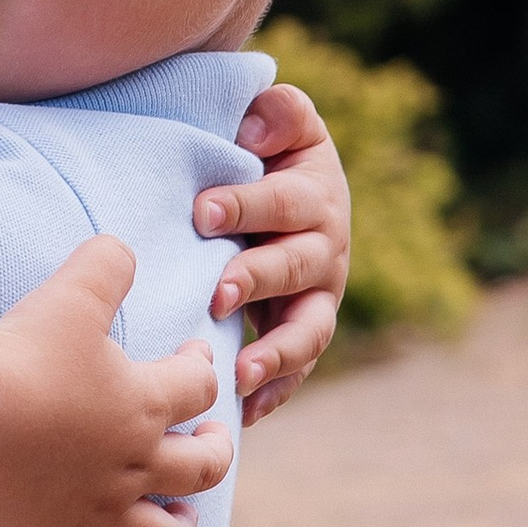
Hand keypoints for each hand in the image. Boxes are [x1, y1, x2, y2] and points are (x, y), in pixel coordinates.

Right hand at [0, 237, 233, 526]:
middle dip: (214, 455)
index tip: (193, 352)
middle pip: (201, 469)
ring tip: (180, 518)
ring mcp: (101, 509)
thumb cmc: (23, 351)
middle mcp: (135, 463)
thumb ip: (106, 263)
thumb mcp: (71, 291)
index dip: (202, 365)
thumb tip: (122, 247)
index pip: (198, 386)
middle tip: (208, 442)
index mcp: (145, 402)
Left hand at [194, 79, 350, 426]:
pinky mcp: (304, 330)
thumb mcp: (282, 120)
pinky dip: (276, 391)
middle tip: (215, 294)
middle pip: (294, 268)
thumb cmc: (272, 149)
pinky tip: (245, 412)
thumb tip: (256, 135)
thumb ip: (277, 114)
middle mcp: (325, 249)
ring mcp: (318, 296)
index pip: (280, 202)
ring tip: (238, 372)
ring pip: (307, 330)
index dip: (244, 207)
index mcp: (315, 195)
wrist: (291, 183)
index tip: (202, 213)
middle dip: (255, 280)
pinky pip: (298, 368)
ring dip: (274, 352)